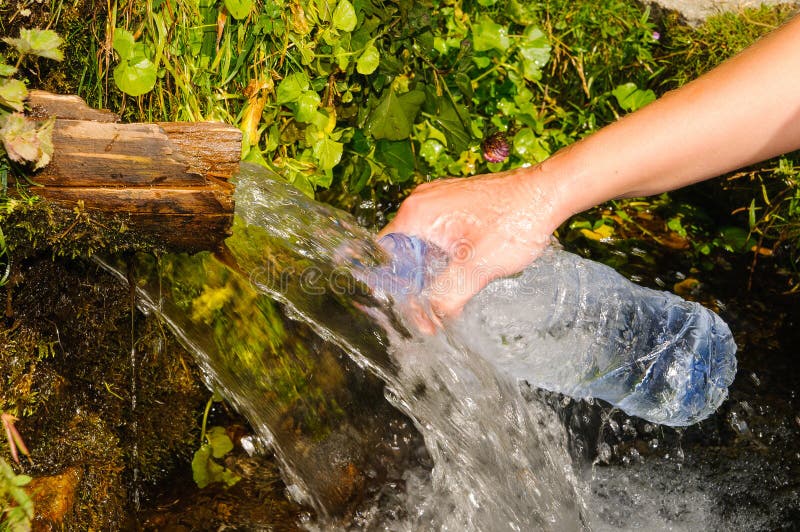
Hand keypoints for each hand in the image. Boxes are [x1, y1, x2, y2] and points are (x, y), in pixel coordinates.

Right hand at [378, 167, 561, 319]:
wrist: (547, 192)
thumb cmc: (513, 224)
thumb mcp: (475, 269)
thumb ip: (446, 297)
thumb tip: (432, 320)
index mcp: (416, 214)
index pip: (385, 254)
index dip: (391, 286)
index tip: (404, 310)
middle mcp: (422, 201)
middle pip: (401, 249)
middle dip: (412, 283)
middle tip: (427, 313)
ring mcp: (439, 198)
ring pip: (420, 242)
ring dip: (428, 271)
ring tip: (443, 299)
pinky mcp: (455, 201)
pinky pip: (437, 232)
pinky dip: (441, 255)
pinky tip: (456, 275)